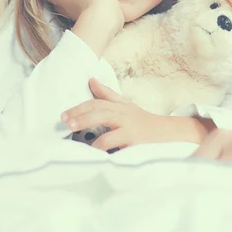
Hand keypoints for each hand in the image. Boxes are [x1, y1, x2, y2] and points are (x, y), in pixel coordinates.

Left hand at [61, 79, 178, 150]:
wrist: (168, 133)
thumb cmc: (142, 121)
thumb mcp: (125, 105)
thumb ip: (107, 94)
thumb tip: (91, 80)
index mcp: (118, 106)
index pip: (97, 103)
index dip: (79, 108)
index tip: (63, 115)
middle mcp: (123, 114)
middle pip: (99, 110)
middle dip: (81, 115)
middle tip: (65, 122)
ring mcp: (129, 127)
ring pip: (107, 124)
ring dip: (89, 127)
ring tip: (75, 132)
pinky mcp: (135, 141)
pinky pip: (117, 143)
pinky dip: (104, 147)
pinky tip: (94, 151)